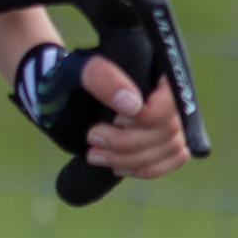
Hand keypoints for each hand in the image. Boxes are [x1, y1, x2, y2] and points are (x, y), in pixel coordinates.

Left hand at [78, 59, 188, 180]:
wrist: (61, 96)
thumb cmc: (71, 77)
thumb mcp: (78, 70)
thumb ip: (102, 78)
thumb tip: (132, 105)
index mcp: (158, 68)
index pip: (172, 100)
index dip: (146, 118)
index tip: (114, 119)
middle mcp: (170, 92)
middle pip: (170, 129)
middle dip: (128, 143)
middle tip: (93, 139)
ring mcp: (172, 116)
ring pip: (172, 147)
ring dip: (132, 160)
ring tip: (96, 155)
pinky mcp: (167, 138)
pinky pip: (175, 158)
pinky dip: (147, 169)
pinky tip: (118, 167)